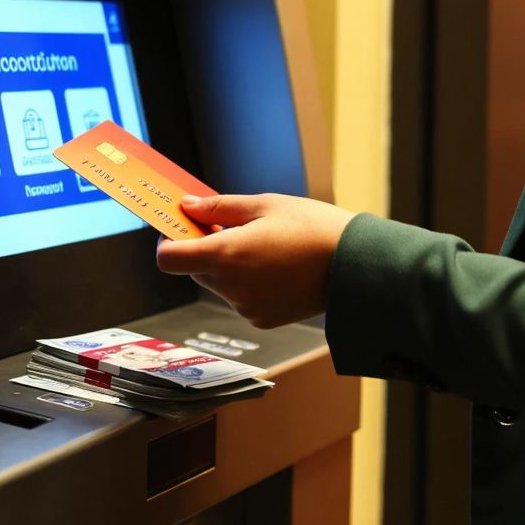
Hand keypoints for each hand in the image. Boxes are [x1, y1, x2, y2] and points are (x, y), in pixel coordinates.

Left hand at [155, 193, 356, 328]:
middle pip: (196, 269)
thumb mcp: (264, 205)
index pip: (169, 259)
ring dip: (229, 267)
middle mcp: (231, 287)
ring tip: (266, 248)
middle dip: (206, 249)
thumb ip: (219, 208)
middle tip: (234, 228)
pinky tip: (278, 268)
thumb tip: (187, 206)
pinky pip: (241, 299)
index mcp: (226, 255)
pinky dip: (249, 284)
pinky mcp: (262, 319)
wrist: (356, 265)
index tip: (181, 227)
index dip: (169, 242)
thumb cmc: (313, 228)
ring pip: (219, 284)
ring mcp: (246, 307)